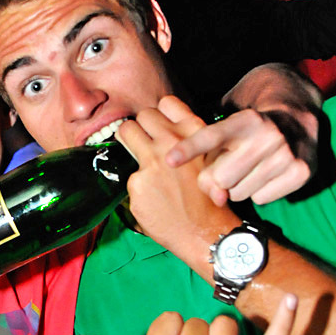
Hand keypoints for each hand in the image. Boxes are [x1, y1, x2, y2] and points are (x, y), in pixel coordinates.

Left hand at [116, 97, 230, 260]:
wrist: (206, 231)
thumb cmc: (209, 197)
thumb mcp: (209, 158)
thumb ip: (189, 141)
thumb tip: (166, 130)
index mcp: (193, 133)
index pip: (166, 103)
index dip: (160, 115)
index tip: (160, 128)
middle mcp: (172, 142)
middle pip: (143, 116)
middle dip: (142, 128)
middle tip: (145, 144)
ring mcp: (152, 161)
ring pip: (126, 132)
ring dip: (129, 142)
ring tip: (141, 160)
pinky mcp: (137, 182)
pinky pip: (129, 173)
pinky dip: (137, 184)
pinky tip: (152, 196)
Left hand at [166, 103, 316, 205]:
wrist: (299, 119)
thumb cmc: (251, 127)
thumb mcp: (229, 122)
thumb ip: (204, 142)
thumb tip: (195, 178)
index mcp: (246, 120)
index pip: (212, 136)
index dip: (189, 148)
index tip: (169, 160)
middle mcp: (268, 135)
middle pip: (222, 177)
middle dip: (216, 178)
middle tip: (226, 168)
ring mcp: (287, 154)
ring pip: (240, 193)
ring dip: (237, 187)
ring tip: (248, 170)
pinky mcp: (301, 172)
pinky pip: (261, 199)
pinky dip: (259, 192)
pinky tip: (266, 176)